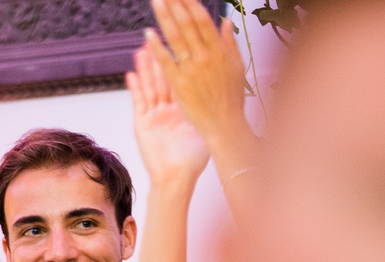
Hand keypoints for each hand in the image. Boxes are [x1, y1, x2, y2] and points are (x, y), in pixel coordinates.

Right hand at [127, 45, 209, 186]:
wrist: (175, 178)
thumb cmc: (192, 160)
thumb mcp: (204, 128)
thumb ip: (206, 108)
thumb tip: (219, 89)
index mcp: (185, 111)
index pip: (182, 81)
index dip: (179, 64)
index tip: (179, 46)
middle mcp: (169, 111)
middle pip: (163, 80)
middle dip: (159, 61)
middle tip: (156, 41)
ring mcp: (154, 116)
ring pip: (149, 87)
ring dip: (145, 69)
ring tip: (141, 51)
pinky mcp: (142, 124)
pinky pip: (138, 102)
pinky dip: (135, 88)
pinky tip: (131, 74)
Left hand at [146, 0, 252, 159]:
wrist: (225, 126)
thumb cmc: (232, 100)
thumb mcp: (237, 67)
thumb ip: (230, 43)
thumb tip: (226, 21)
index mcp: (220, 52)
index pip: (204, 21)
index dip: (191, 5)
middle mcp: (206, 57)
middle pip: (188, 25)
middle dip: (176, 5)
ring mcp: (192, 70)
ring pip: (176, 39)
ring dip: (165, 18)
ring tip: (156, 2)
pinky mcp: (180, 85)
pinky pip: (166, 62)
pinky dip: (157, 48)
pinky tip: (148, 34)